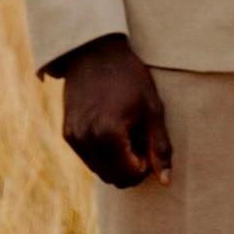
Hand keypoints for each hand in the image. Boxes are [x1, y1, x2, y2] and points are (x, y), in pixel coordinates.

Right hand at [53, 33, 172, 189]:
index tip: (148, 142)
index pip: (130, 175)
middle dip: (130, 167)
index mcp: (109, 134)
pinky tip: (109, 129)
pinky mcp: (68, 133)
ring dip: (116, 162)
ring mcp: (74, 137)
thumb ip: (159, 147)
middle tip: (138, 139)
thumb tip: (165, 181)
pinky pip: (88, 158)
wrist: (94, 52)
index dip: (145, 165)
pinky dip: (102, 154)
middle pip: (114, 179)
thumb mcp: (152, 110)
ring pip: (100, 171)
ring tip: (125, 133)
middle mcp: (87, 139)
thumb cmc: (129, 78)